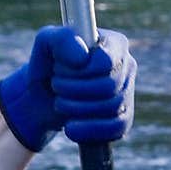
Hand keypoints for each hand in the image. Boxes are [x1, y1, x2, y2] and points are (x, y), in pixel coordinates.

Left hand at [0, 25, 135, 152]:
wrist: (42, 97)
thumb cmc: (47, 64)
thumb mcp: (45, 43)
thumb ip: (61, 39)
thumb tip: (82, 56)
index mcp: (114, 43)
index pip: (105, 61)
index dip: (78, 70)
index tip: (58, 69)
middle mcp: (127, 66)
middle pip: (109, 86)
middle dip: (73, 90)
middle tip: (56, 86)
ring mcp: (128, 93)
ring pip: (111, 108)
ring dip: (76, 109)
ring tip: (59, 103)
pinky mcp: (124, 118)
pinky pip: (116, 129)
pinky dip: (89, 130)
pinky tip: (70, 128)